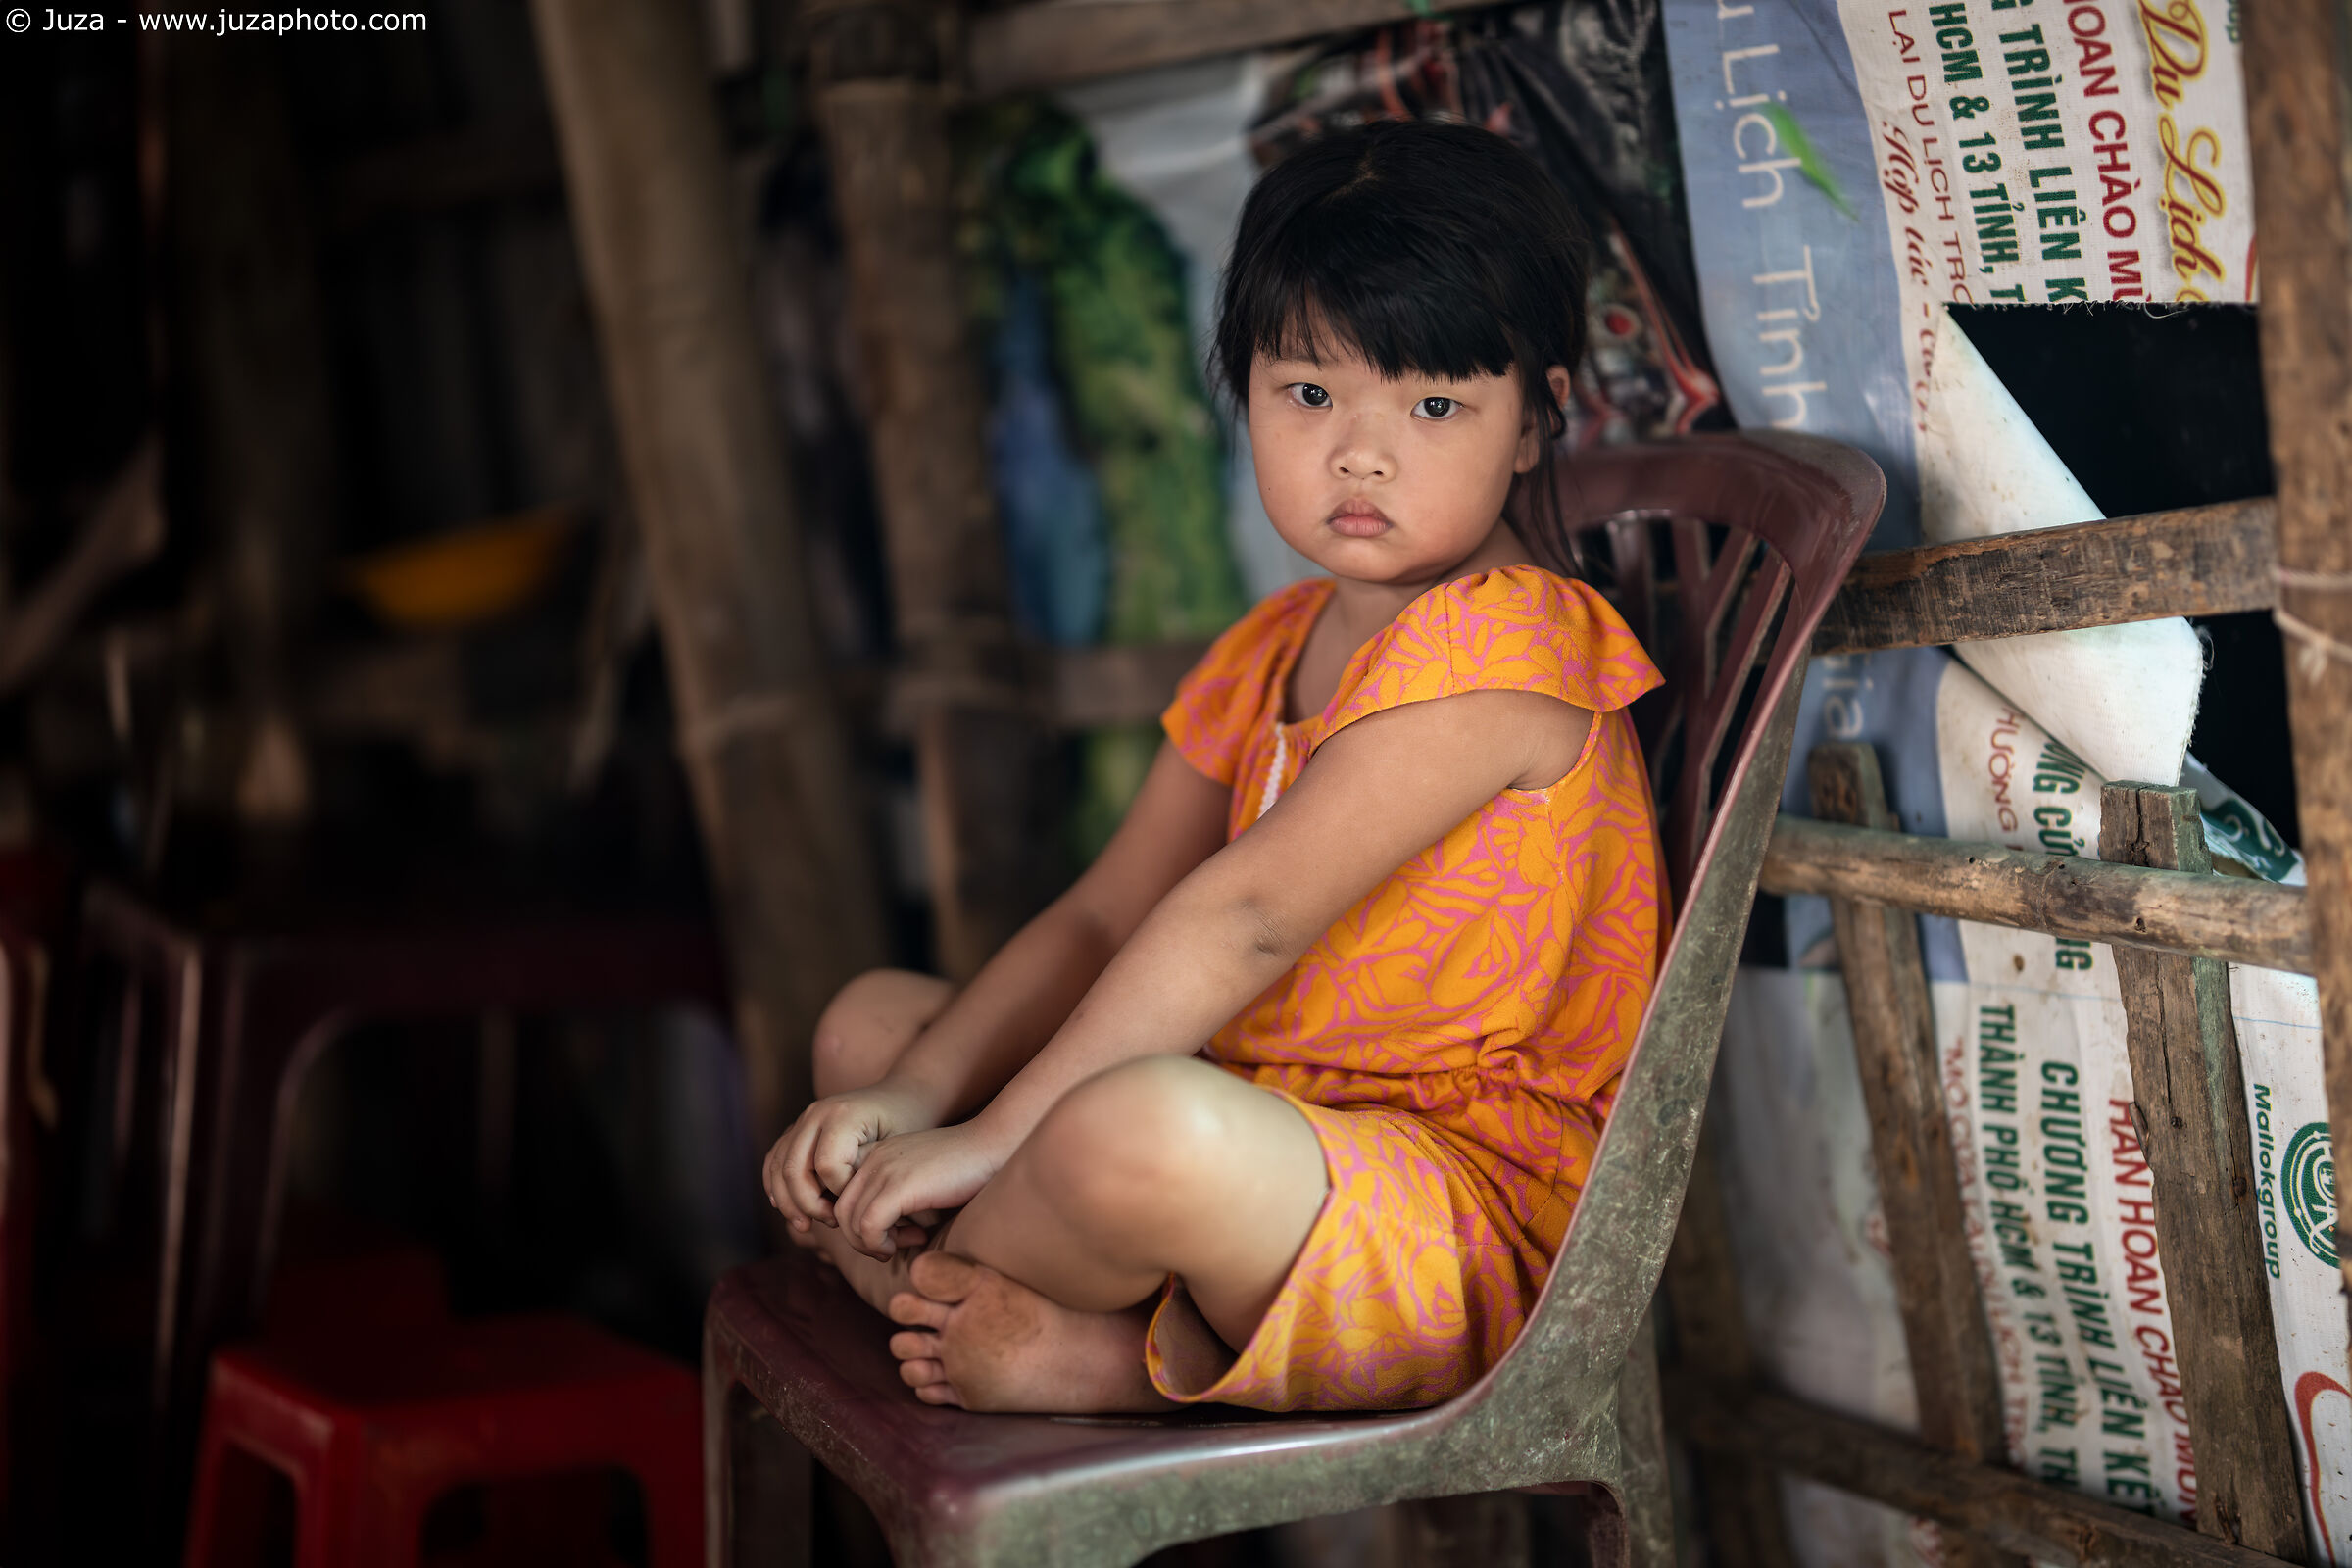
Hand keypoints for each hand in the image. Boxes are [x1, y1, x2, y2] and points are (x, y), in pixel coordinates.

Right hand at [763, 1082, 942, 1233]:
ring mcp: (804, 1118)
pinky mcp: (798, 1127)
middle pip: (794, 1168)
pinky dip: (775, 1185)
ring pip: (778, 1165)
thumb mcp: (900, 1147)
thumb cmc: (908, 1123)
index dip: (840, 1193)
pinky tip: (787, 1208)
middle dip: (807, 1204)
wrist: (903, 1095)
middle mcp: (817, 1112)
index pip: (827, 1166)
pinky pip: (775, 1158)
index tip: (860, 1202)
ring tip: (806, 1224)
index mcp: (844, 1114)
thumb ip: (872, 1174)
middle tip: (830, 1222)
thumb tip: (851, 1211)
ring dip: (787, 1200)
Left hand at [833, 1122, 1011, 1258]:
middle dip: (863, 1240)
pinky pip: (869, 1227)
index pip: (844, 1199)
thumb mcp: (918, 1178)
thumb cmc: (964, 1167)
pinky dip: (884, 1243)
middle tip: (894, 1247)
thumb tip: (878, 1235)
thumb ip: (895, 1197)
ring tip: (906, 1243)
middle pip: (841, 1213)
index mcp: (874, 1155)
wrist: (991, 1146)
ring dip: (874, 1244)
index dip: (862, 1225)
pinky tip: (916, 1238)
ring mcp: (883, 1171)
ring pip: (851, 1223)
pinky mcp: (897, 1186)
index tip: (894, 1233)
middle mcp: (872, 1160)